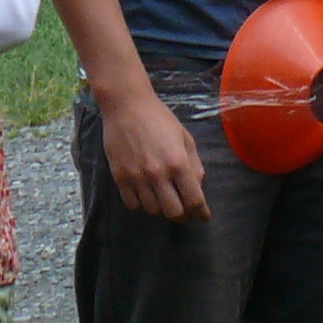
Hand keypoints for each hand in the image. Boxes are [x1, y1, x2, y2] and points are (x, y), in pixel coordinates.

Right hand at [98, 81, 209, 222]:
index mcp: (178, 163)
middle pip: (174, 213)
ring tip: (163, 196)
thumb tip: (197, 188)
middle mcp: (158, 174)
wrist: (126, 106)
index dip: (201, 213)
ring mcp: (137, 178)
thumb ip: (194, 165)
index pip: (194, 200)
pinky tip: (145, 192)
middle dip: (183, 215)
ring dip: (161, 207)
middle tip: (184, 209)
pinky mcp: (119, 178)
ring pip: (153, 210)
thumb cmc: (160, 118)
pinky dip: (141, 203)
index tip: (203, 216)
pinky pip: (133, 205)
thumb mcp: (185, 137)